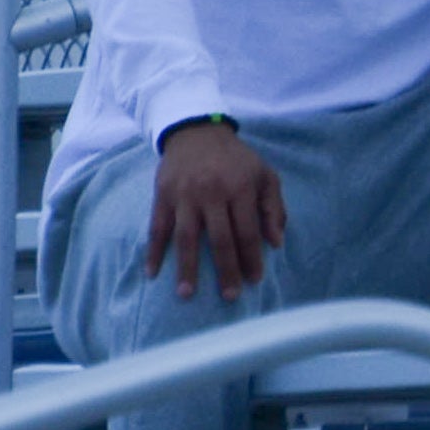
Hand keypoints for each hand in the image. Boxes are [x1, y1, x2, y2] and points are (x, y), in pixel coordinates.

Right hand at [144, 119, 284, 302]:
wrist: (197, 133)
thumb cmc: (236, 160)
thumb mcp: (265, 175)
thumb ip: (274, 208)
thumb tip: (276, 242)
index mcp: (240, 189)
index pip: (248, 231)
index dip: (252, 257)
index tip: (254, 280)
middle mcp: (212, 194)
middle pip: (220, 239)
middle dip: (226, 270)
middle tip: (229, 296)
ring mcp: (184, 196)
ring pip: (186, 238)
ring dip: (187, 268)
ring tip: (187, 293)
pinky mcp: (162, 197)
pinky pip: (157, 228)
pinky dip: (153, 251)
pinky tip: (152, 272)